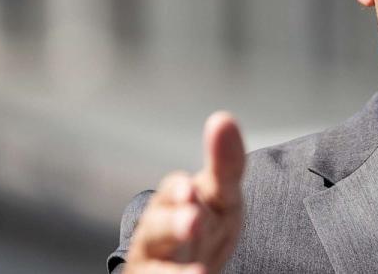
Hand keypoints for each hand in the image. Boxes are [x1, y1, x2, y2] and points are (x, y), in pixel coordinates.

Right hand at [126, 112, 245, 273]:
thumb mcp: (220, 196)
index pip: (172, 193)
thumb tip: (223, 118)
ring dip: (172, 270)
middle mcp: (156, 234)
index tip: (190, 190)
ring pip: (152, 266)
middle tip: (194, 223)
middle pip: (156, 229)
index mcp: (172, 203)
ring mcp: (151, 264)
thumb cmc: (205, 225)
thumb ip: (225, 165)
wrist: (192, 266)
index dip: (178, 192)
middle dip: (174, 225)